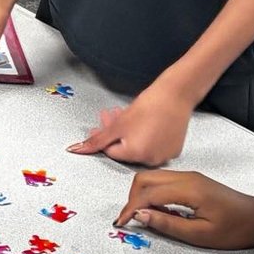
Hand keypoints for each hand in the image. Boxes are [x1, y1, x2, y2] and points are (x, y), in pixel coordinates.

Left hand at [68, 83, 193, 165]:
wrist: (176, 94)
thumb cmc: (150, 106)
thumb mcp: (117, 124)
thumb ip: (97, 140)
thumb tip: (77, 150)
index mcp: (136, 155)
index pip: (111, 151)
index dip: (103, 137)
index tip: (101, 125)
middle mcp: (152, 160)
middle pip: (125, 150)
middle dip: (115, 134)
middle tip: (112, 117)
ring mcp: (165, 155)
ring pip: (139, 147)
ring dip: (129, 134)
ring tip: (128, 117)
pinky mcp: (174, 149)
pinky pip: (154, 145)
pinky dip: (145, 136)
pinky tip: (144, 123)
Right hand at [116, 171, 253, 249]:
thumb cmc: (234, 229)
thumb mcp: (199, 235)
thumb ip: (167, 224)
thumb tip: (140, 215)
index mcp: (189, 190)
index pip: (148, 193)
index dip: (130, 208)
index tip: (121, 223)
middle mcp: (186, 177)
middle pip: (144, 178)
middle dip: (131, 199)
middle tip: (130, 220)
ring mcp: (189, 176)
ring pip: (151, 177)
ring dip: (140, 195)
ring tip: (142, 216)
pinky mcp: (191, 180)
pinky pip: (162, 180)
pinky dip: (151, 193)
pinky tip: (156, 210)